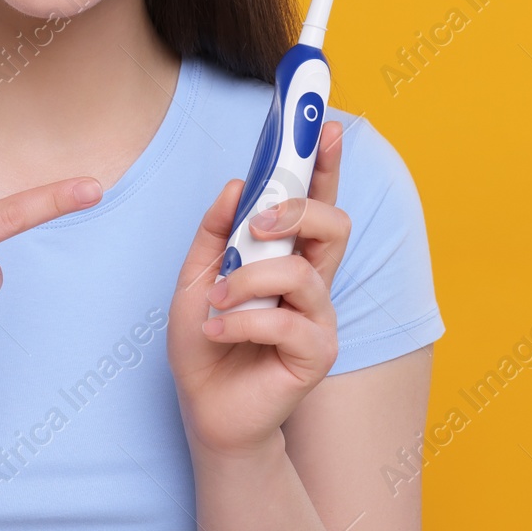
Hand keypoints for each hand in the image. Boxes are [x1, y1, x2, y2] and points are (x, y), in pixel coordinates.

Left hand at [166, 120, 350, 456]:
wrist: (205, 407)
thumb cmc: (206, 339)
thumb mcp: (197, 275)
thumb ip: (216, 230)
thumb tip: (236, 185)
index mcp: (288, 256)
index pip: (316, 201)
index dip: (324, 163)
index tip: (324, 124)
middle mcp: (313, 282)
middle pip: (334, 224)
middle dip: (298, 211)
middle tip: (258, 222)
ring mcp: (319, 317)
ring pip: (303, 272)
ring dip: (250, 279)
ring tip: (218, 301)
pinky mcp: (317, 353)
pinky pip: (285, 321)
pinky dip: (242, 322)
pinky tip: (218, 332)